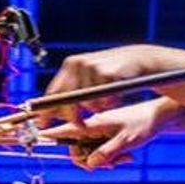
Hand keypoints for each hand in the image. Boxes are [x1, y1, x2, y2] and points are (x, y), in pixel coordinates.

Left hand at [37, 45, 163, 125]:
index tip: (43, 123)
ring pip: (87, 102)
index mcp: (71, 64)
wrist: (141, 58)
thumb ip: (74, 90)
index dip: (46, 110)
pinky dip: (110, 102)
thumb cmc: (113, 72)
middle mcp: (78, 63)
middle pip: (67, 99)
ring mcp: (92, 67)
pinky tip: (116, 93)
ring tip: (108, 98)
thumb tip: (55, 111)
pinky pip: (103, 100)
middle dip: (72, 116)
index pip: (53, 91)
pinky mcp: (107, 72)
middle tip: (80, 125)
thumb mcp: (90, 77)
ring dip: (98, 107)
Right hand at [42, 99, 171, 169]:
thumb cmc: (143, 124)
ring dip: (104, 161)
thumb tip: (89, 164)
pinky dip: (111, 158)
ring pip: (90, 154)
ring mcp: (98, 133)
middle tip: (111, 164)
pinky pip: (100, 153)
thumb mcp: (126, 141)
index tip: (37, 136)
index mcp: (92, 123)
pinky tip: (126, 156)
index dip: (49, 134)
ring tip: (123, 159)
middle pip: (77, 150)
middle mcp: (91, 127)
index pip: (64, 129)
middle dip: (91, 161)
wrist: (159, 117)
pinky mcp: (105, 137)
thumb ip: (106, 153)